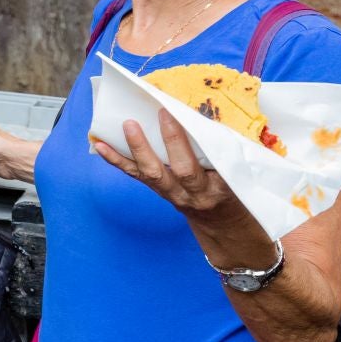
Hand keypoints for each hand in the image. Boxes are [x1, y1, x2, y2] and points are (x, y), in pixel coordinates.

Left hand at [94, 111, 270, 267]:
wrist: (225, 227)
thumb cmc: (237, 195)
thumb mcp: (240, 177)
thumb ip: (224, 153)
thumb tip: (203, 115)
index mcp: (215, 190)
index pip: (194, 166)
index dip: (179, 142)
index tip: (169, 114)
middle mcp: (190, 195)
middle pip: (167, 171)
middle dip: (153, 145)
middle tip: (140, 119)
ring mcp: (171, 195)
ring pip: (148, 174)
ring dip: (132, 150)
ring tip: (123, 126)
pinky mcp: (159, 192)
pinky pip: (136, 176)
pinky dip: (117, 160)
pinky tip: (100, 146)